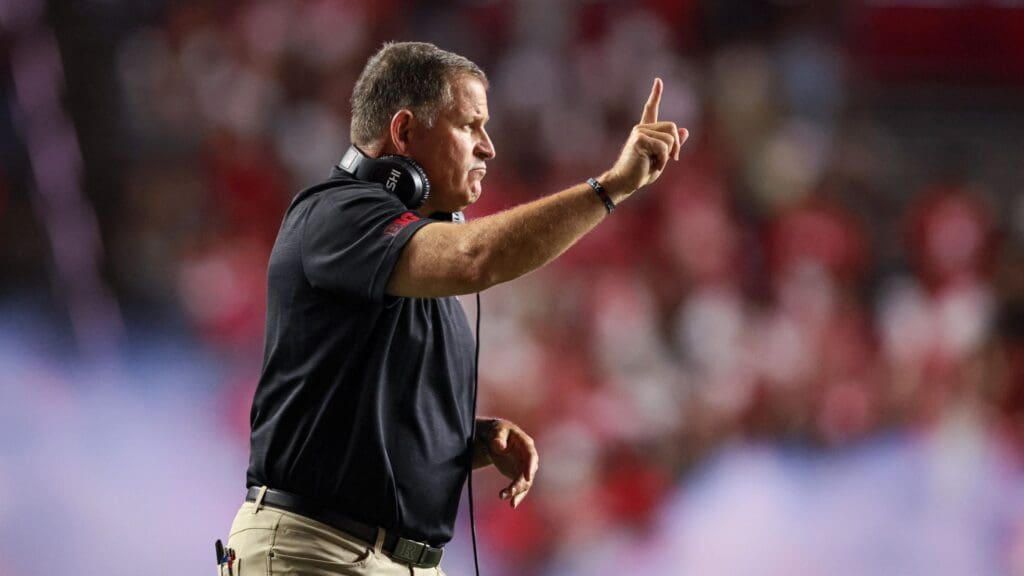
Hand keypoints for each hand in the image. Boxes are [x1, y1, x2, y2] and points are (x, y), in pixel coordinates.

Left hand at [480, 418, 538, 508]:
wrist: (495, 438)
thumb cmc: (497, 432)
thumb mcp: (497, 432)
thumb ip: (498, 438)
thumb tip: (500, 446)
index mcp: (526, 444)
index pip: (531, 456)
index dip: (530, 467)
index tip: (528, 478)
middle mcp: (529, 457)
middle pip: (528, 473)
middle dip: (519, 484)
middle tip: (509, 492)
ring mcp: (525, 467)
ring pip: (525, 483)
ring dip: (516, 492)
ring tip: (502, 496)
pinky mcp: (519, 475)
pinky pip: (521, 488)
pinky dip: (517, 496)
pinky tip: (512, 504)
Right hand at [602, 78, 688, 199]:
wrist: (624, 182)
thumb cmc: (640, 173)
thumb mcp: (661, 158)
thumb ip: (672, 145)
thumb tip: (685, 131)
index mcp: (646, 131)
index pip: (651, 108)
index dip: (655, 94)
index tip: (658, 81)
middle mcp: (642, 128)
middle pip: (672, 127)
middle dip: (676, 145)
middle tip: (672, 159)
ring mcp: (639, 132)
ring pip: (670, 138)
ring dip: (668, 155)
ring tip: (656, 164)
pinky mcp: (639, 139)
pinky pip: (663, 146)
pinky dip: (663, 159)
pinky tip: (654, 165)